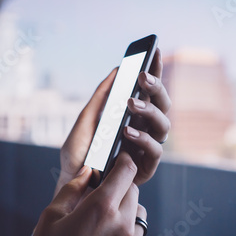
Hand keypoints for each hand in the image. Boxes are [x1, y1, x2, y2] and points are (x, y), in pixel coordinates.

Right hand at [9, 152, 146, 235]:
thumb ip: (74, 189)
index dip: (123, 161)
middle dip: (120, 188)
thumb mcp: (50, 217)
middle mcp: (121, 228)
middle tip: (100, 195)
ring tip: (102, 222)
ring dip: (125, 212)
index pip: (126, 172)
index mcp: (100, 210)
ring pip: (138, 216)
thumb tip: (89, 172)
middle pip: (134, 193)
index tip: (118, 160)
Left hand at [55, 48, 170, 193]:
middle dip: (156, 88)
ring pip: (163, 126)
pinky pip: (155, 151)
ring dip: (150, 112)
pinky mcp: (146, 169)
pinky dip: (143, 140)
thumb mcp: (86, 120)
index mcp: (133, 117)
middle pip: (162, 105)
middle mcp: (144, 130)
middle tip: (142, 77)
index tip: (154, 51)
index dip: (155, 71)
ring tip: (130, 104)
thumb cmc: (79, 153)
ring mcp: (146, 149)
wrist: (72, 184)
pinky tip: (127, 133)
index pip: (149, 91)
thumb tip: (117, 70)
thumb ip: (101, 97)